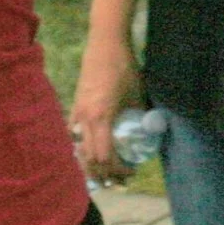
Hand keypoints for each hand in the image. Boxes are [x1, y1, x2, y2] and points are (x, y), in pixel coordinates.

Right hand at [71, 30, 143, 184]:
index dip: (117, 170)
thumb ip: (140, 117)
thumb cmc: (125, 67)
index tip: (131, 172)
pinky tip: (91, 152)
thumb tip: (148, 134)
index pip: (105, 156)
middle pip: (90, 158)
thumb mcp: (138, 94)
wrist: (106, 43)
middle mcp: (85, 118)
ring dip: (92, 163)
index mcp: (101, 117)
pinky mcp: (76, 105)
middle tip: (119, 180)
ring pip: (79, 148)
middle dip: (104, 173)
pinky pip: (75, 134)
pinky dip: (83, 147)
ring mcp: (78, 112)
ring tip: (105, 172)